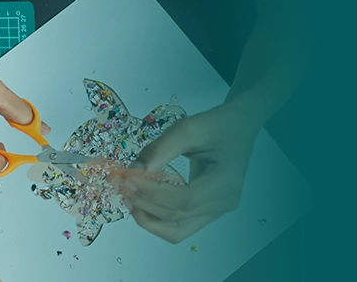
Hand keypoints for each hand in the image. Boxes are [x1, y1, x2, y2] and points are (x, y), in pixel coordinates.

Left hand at [107, 105, 262, 242]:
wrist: (237, 127)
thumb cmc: (216, 125)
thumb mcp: (188, 128)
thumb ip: (159, 150)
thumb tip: (132, 171)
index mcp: (226, 182)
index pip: (183, 199)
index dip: (152, 193)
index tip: (127, 179)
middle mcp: (224, 203)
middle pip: (176, 217)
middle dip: (143, 203)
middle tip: (119, 185)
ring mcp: (217, 211)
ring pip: (176, 230)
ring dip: (147, 218)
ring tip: (127, 197)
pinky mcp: (208, 213)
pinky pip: (179, 227)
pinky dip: (157, 218)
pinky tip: (142, 202)